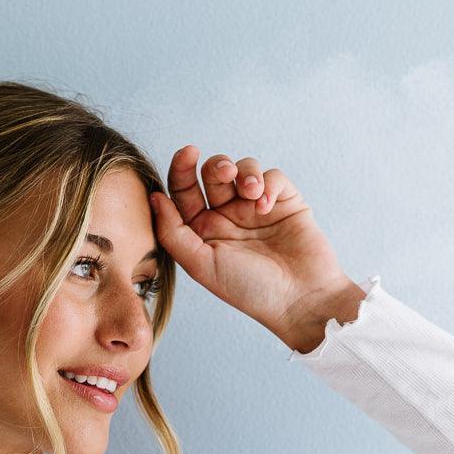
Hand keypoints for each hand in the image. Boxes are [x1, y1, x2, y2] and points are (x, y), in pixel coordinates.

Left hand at [150, 148, 364, 350]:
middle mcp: (228, 216)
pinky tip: (268, 205)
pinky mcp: (285, 203)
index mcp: (203, 230)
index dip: (182, 168)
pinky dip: (269, 183)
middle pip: (213, 173)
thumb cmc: (248, 289)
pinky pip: (273, 176)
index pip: (185, 191)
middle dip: (217, 166)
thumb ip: (173, 232)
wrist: (299, 299)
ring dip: (245, 172)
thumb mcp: (201, 265)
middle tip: (225, 174)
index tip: (188, 153)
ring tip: (252, 193)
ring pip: (244, 168)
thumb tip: (154, 197)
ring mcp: (256, 208)